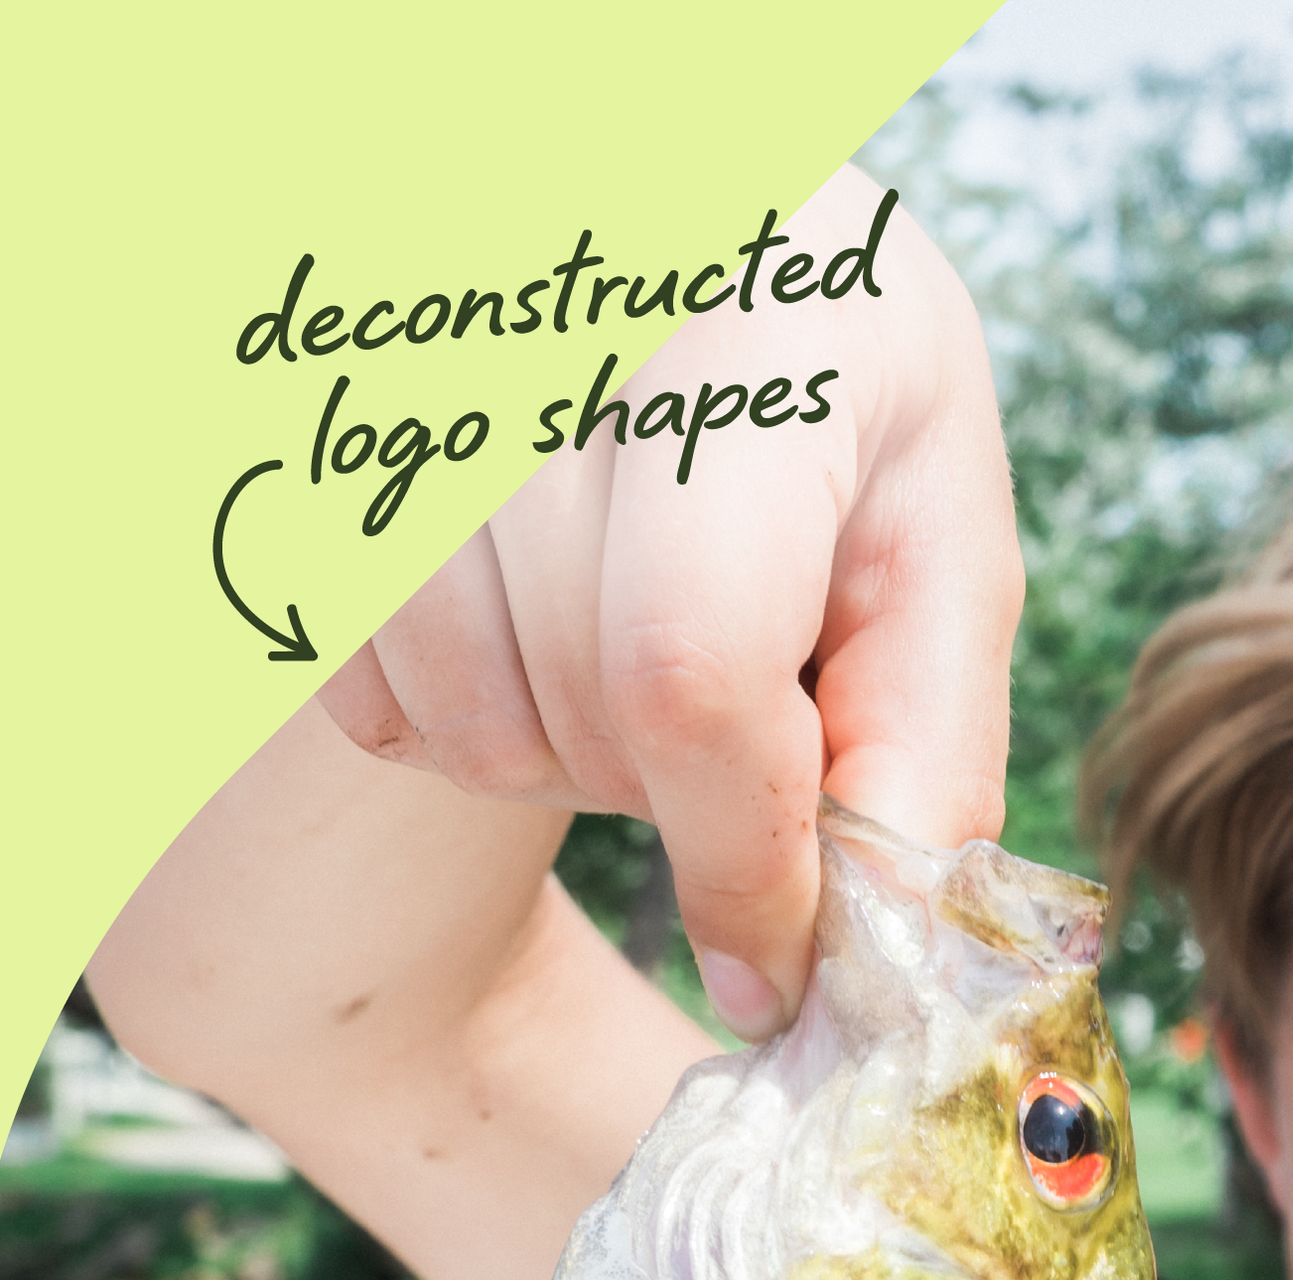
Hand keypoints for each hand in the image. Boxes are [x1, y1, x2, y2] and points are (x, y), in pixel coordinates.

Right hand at [317, 166, 1020, 1039]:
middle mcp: (539, 319)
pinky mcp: (305, 440)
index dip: (742, 852)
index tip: (785, 956)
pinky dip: (485, 717)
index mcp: (748, 323)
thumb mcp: (942, 536)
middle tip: (764, 688)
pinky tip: (557, 615)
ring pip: (472, 731)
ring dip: (587, 756)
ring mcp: (397, 373)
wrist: (699, 238)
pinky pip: (381, 704)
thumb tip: (813, 983)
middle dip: (693, 788)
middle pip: (584, 711)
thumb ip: (922, 750)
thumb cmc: (845, 395)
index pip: (689, 661)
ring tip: (659, 629)